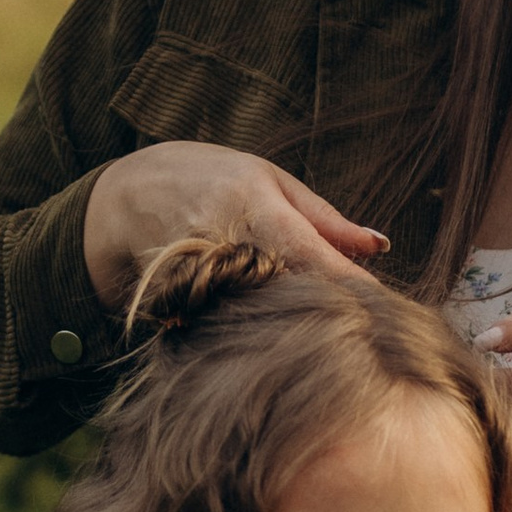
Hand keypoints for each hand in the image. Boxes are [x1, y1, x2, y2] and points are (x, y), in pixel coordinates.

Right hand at [83, 140, 386, 312]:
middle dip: (323, 311)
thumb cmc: (212, 179)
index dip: (349, 284)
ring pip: (256, 317)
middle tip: (359, 330)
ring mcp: (195, 275)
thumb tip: (380, 246)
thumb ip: (324, 218)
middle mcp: (222, 238)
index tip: (383, 309)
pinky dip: (250, 332)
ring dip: (287, 327)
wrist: (128, 196)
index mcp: (251, 201)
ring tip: (311, 331)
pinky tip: (263, 330)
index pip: (311, 252)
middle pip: (287, 292)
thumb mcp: (269, 180)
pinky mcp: (176, 304)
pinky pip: (225, 327)